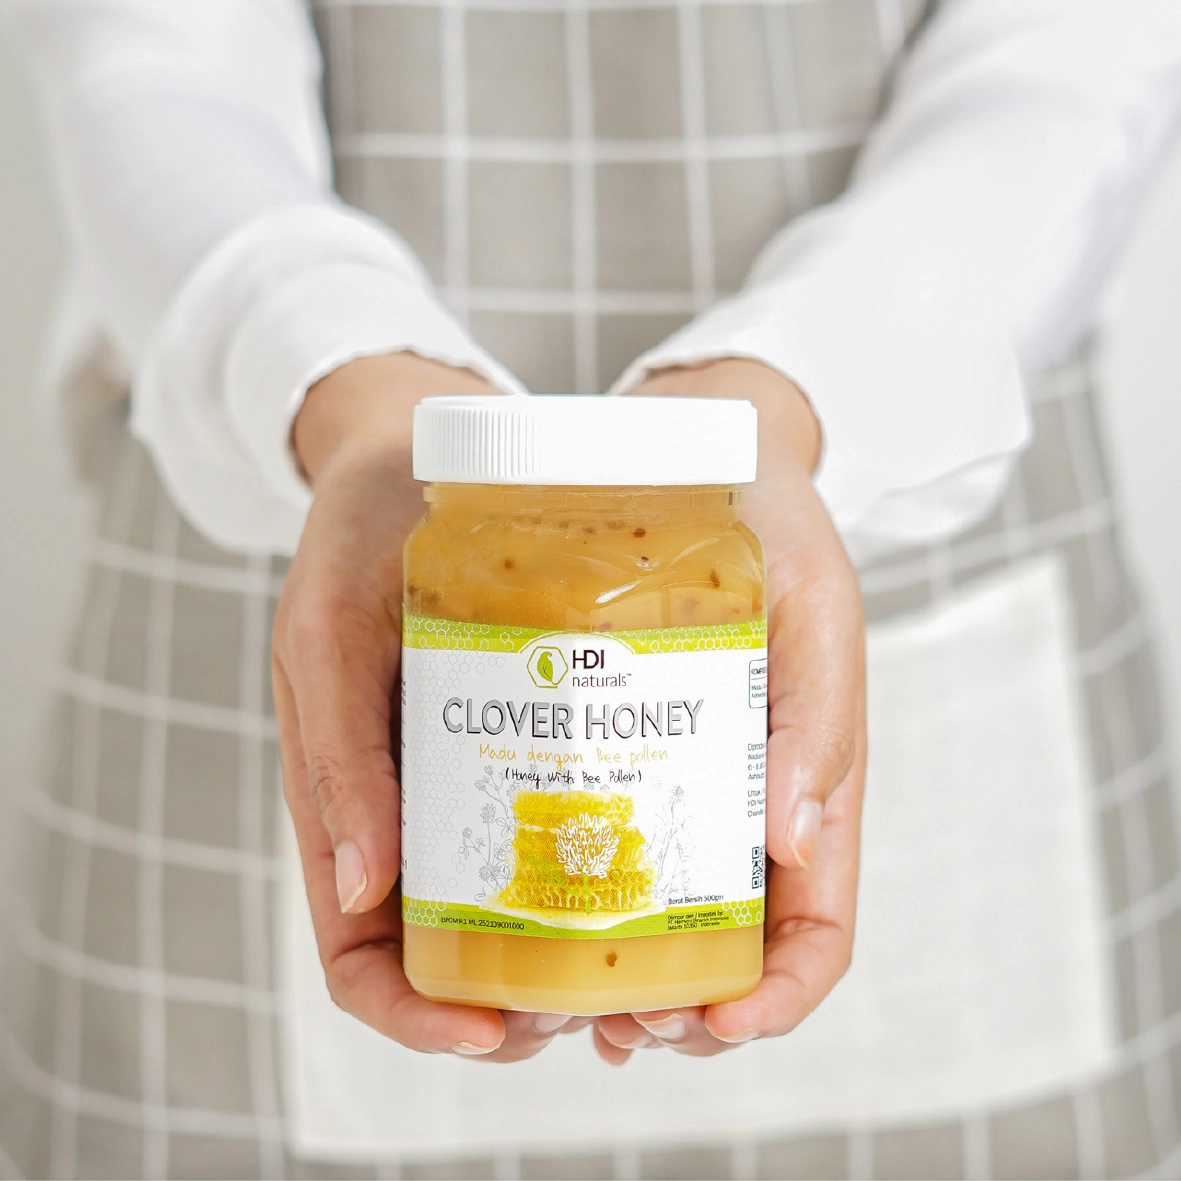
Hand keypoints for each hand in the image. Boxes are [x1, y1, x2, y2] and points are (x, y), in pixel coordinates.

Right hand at [273, 352, 587, 1060]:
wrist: (417, 450)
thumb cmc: (355, 540)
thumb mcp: (328, 631)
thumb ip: (333, 749)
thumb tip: (361, 889)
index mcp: (348, 800)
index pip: (361, 952)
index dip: (410, 1016)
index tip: (484, 1029)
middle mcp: (417, 805)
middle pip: (451, 951)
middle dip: (516, 1006)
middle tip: (597, 1011)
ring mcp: (476, 775)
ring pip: (514, 905)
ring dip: (572, 957)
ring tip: (643, 966)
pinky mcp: (533, 734)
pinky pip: (564, 824)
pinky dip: (604, 870)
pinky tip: (659, 871)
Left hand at [595, 358, 865, 1062]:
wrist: (696, 445)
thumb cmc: (769, 517)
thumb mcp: (814, 592)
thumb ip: (822, 707)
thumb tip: (793, 848)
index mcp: (809, 776)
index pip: (820, 929)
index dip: (781, 996)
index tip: (718, 1022)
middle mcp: (742, 796)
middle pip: (734, 948)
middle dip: (682, 1011)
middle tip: (612, 1022)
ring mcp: (678, 776)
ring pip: (661, 917)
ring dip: (615, 979)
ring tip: (554, 1001)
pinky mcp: (616, 744)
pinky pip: (597, 846)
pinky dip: (569, 906)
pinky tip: (522, 917)